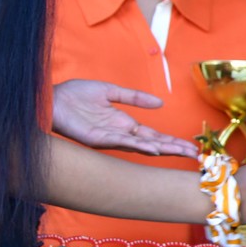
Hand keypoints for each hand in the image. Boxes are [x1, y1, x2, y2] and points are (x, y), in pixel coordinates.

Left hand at [51, 79, 199, 157]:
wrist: (51, 99)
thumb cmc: (75, 95)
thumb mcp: (110, 91)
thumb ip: (134, 97)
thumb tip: (160, 103)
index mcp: (124, 124)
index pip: (154, 134)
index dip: (172, 140)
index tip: (191, 146)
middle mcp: (120, 134)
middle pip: (153, 143)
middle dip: (174, 148)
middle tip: (195, 155)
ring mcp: (110, 138)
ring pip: (142, 146)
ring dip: (162, 149)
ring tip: (180, 152)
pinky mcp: (97, 138)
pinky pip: (122, 143)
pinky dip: (138, 146)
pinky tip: (153, 149)